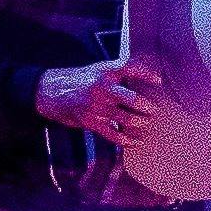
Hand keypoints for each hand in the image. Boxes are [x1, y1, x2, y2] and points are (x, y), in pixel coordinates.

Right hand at [36, 54, 174, 144]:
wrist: (51, 92)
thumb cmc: (80, 80)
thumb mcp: (98, 69)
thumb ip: (118, 72)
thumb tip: (146, 76)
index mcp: (104, 71)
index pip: (130, 68)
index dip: (146, 74)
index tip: (159, 80)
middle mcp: (101, 88)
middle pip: (131, 99)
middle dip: (147, 107)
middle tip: (155, 111)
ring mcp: (95, 106)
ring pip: (125, 118)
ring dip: (140, 123)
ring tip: (148, 124)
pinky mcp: (90, 121)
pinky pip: (112, 133)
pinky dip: (126, 139)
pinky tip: (136, 141)